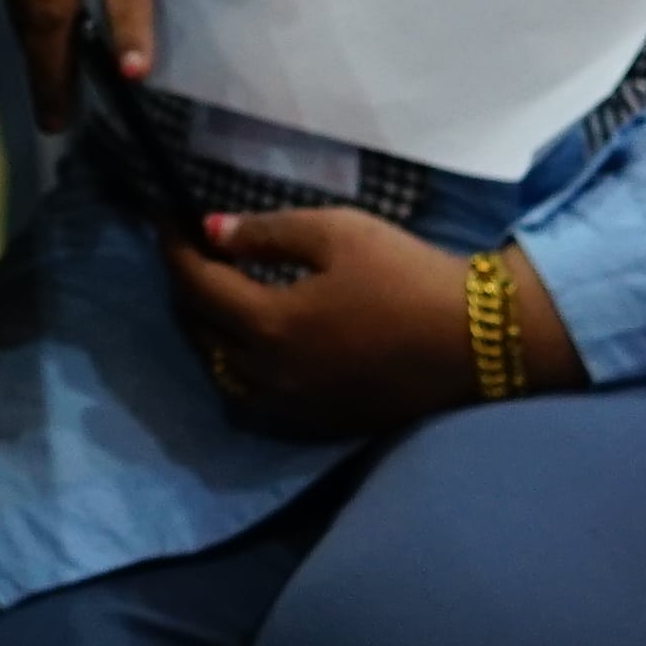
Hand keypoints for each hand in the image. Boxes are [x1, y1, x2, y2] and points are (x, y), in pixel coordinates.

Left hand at [161, 207, 574, 434]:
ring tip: (213, 299)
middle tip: (188, 255)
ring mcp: (293, 409)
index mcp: (271, 326)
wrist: (478, 341)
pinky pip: (252, 402)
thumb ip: (266, 234)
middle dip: (183, 291)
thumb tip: (211, 233)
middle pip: (199, 335)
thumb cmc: (407, 276)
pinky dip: (236, 371)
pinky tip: (249, 346)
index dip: (174, 250)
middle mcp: (270, 377)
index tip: (167, 220)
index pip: (196, 286)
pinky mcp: (318, 424)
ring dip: (206, 336)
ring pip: (220, 375)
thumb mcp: (337, 233)